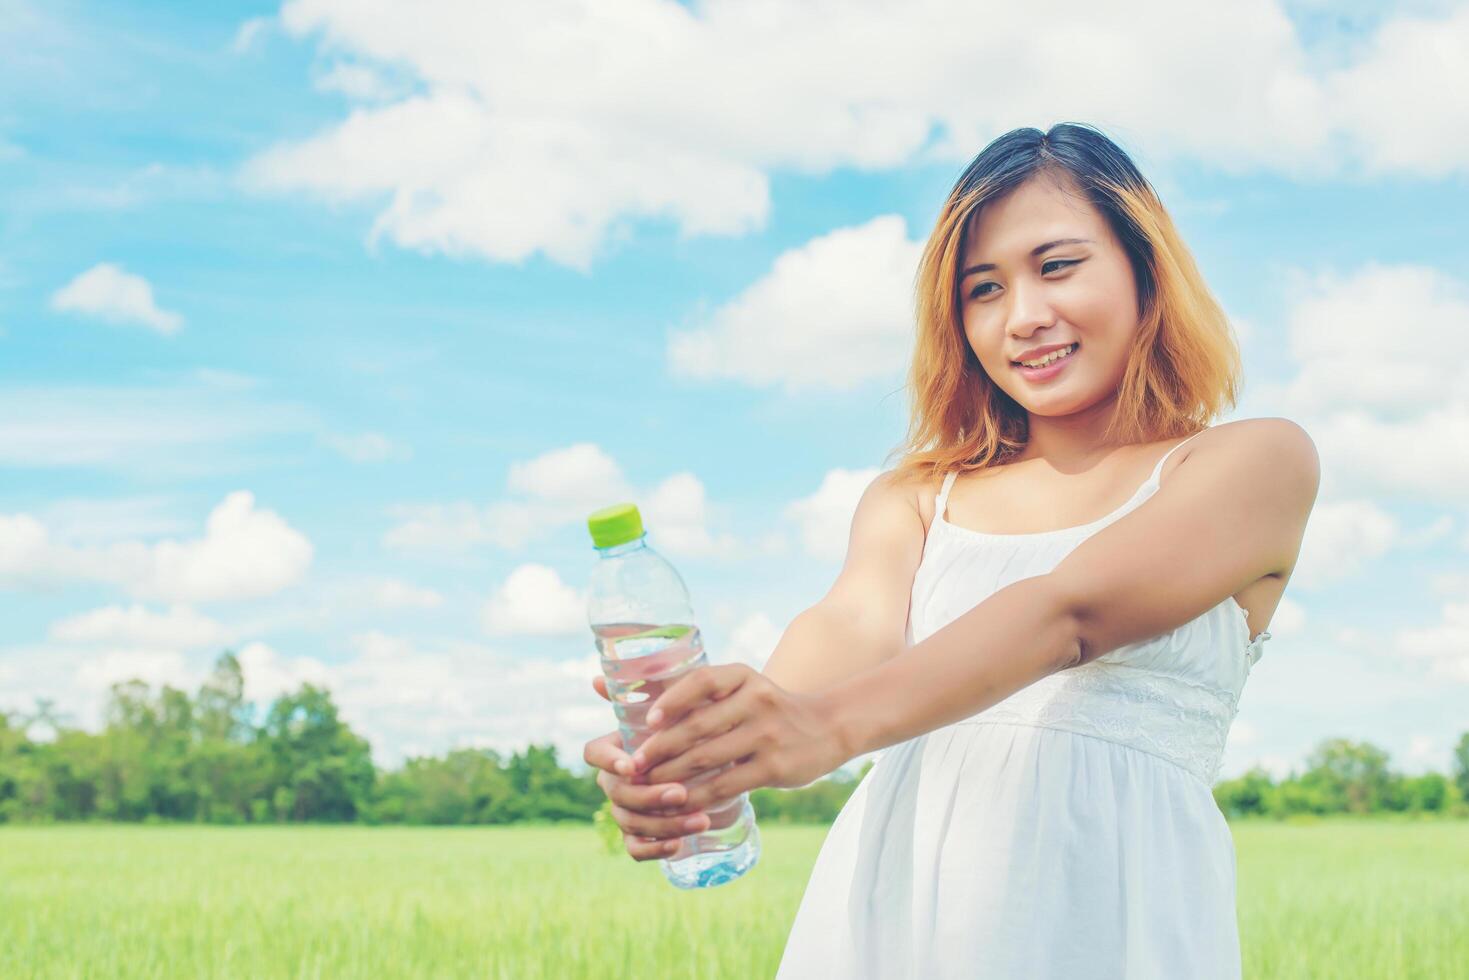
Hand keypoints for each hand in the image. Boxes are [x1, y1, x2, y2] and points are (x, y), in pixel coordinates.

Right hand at [584, 675, 712, 861]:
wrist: (716, 756)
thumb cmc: (693, 724)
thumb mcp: (678, 704)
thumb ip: (651, 688)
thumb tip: (599, 678)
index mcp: (616, 748)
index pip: (593, 754)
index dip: (609, 760)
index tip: (634, 764)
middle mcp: (616, 780)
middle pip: (615, 793)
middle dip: (648, 795)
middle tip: (682, 792)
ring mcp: (628, 808)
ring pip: (629, 822)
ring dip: (662, 823)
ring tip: (700, 818)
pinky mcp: (643, 833)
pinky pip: (636, 848)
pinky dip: (654, 850)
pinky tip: (678, 846)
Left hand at [629, 663, 851, 814]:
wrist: (828, 728)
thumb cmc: (769, 710)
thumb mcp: (744, 689)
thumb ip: (702, 694)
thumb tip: (631, 695)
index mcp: (744, 677)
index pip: (702, 681)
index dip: (672, 700)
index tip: (647, 721)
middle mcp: (757, 700)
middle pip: (698, 725)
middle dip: (660, 748)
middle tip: (633, 765)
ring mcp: (767, 734)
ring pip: (708, 758)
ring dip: (672, 775)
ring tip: (647, 787)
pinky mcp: (773, 767)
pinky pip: (726, 785)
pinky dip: (699, 796)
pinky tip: (680, 804)